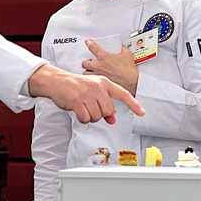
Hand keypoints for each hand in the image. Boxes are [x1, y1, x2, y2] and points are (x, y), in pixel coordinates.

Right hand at [27, 64, 144, 123]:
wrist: (57, 81)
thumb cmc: (77, 86)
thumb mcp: (94, 92)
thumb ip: (105, 104)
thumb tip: (113, 119)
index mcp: (104, 82)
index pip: (123, 94)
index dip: (134, 104)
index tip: (142, 112)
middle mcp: (97, 87)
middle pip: (109, 111)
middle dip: (101, 114)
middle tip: (91, 107)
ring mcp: (87, 94)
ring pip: (97, 116)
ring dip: (90, 116)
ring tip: (83, 107)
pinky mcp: (77, 101)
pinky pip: (86, 118)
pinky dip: (82, 118)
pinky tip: (78, 111)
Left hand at [81, 39, 139, 95]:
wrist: (131, 81)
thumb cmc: (128, 70)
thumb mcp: (126, 54)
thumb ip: (122, 49)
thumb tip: (120, 48)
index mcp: (104, 57)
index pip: (92, 47)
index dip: (88, 43)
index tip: (88, 42)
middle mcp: (99, 66)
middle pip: (85, 63)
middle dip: (86, 62)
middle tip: (89, 61)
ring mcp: (98, 75)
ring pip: (85, 73)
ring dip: (87, 71)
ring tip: (90, 70)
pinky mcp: (100, 82)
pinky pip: (92, 80)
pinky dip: (92, 79)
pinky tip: (94, 78)